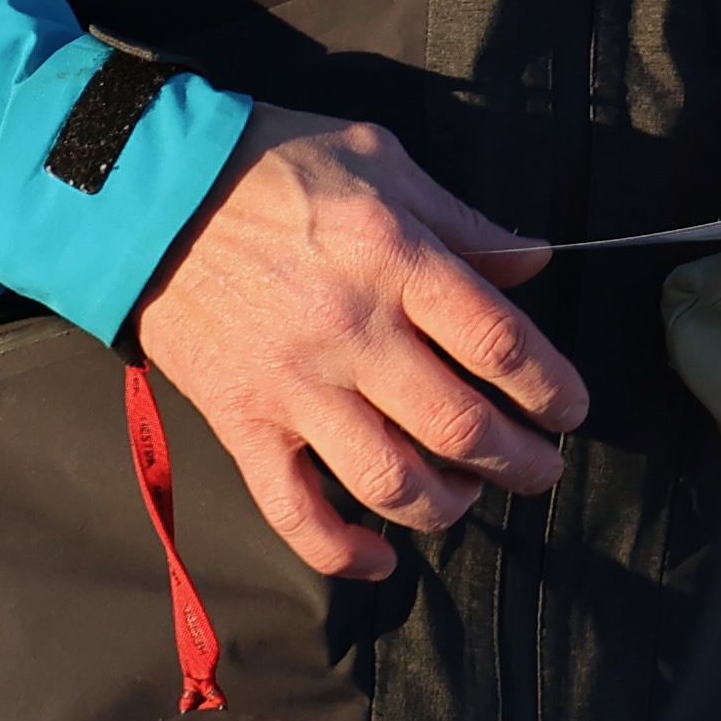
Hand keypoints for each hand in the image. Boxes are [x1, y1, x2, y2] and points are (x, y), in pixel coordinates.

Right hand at [134, 113, 583, 580]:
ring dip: (447, 504)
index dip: (550, 386)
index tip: (572, 408)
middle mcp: (353, 333)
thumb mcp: (382, 160)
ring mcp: (293, 387)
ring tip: (472, 496)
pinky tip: (380, 561)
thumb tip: (534, 260)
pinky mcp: (240, 422)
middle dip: (519, 460)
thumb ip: (461, 219)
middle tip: (544, 468)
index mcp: (397, 261)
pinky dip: (340, 550)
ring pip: (388, 479)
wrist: (148, 195)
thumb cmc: (273, 163)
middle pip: (458, 424)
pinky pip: (293, 509)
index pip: (499, 343)